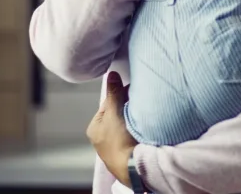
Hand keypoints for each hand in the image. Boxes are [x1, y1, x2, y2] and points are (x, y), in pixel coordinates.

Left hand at [86, 71, 137, 187]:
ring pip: (127, 123)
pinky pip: (135, 132)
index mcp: (94, 128)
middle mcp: (103, 137)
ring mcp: (116, 145)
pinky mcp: (128, 150)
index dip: (120, 95)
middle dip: (128, 106)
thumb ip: (113, 93)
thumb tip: (111, 74)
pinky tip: (145, 125)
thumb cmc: (118, 141)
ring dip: (135, 117)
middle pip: (118, 113)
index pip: (108, 103)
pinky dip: (140, 127)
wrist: (133, 166)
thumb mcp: (113, 112)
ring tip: (142, 113)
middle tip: (138, 102)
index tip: (131, 91)